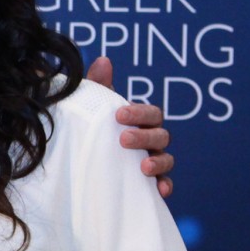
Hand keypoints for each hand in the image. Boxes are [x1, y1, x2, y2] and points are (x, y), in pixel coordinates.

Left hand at [87, 57, 173, 196]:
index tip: (119, 115)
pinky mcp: (149, 185)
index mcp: (141, 122)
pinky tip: (159, 190)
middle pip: (160, 136)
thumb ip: (99, 86)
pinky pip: (164, 185)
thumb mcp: (94, 110)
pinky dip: (165, 187)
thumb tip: (104, 60)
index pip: (151, 113)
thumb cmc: (94, 131)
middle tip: (124, 139)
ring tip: (144, 167)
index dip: (139, 113)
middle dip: (144, 137)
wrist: (83, 166)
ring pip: (166, 160)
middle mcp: (151, 141)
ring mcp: (153, 162)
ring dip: (158, 162)